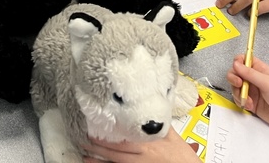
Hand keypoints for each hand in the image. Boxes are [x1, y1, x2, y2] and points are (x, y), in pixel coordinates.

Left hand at [82, 130, 199, 161]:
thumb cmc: (184, 157)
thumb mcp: (175, 137)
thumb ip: (161, 126)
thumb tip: (152, 111)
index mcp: (149, 144)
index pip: (124, 139)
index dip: (108, 135)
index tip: (96, 128)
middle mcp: (143, 157)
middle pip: (116, 152)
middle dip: (99, 147)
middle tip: (84, 140)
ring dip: (100, 161)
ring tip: (86, 157)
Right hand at [226, 55, 268, 133]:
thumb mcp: (267, 82)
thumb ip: (250, 73)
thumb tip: (235, 63)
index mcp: (259, 69)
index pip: (243, 60)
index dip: (237, 62)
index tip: (237, 69)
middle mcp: (253, 79)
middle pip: (235, 73)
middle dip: (234, 78)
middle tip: (239, 84)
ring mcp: (252, 91)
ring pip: (235, 87)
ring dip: (238, 93)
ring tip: (248, 99)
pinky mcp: (250, 102)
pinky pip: (239, 99)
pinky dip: (241, 102)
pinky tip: (249, 106)